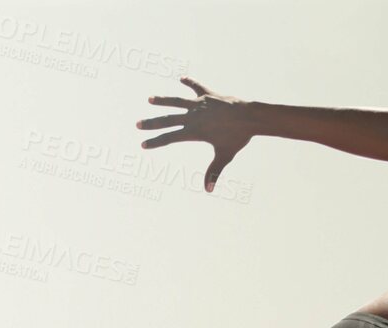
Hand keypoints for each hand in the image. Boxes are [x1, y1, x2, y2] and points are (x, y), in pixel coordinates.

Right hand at [136, 77, 251, 191]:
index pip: (170, 138)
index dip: (156, 142)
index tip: (144, 145)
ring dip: (163, 100)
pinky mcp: (208, 95)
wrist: (249, 117)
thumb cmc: (237, 138)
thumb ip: (214, 171)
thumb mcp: (224, 155)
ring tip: (150, 99)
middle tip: (138, 124)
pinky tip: (182, 79)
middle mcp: (193, 116)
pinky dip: (189, 83)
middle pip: (167, 120)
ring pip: (177, 101)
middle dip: (152, 123)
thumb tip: (208, 189)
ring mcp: (199, 104)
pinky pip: (196, 87)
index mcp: (194, 132)